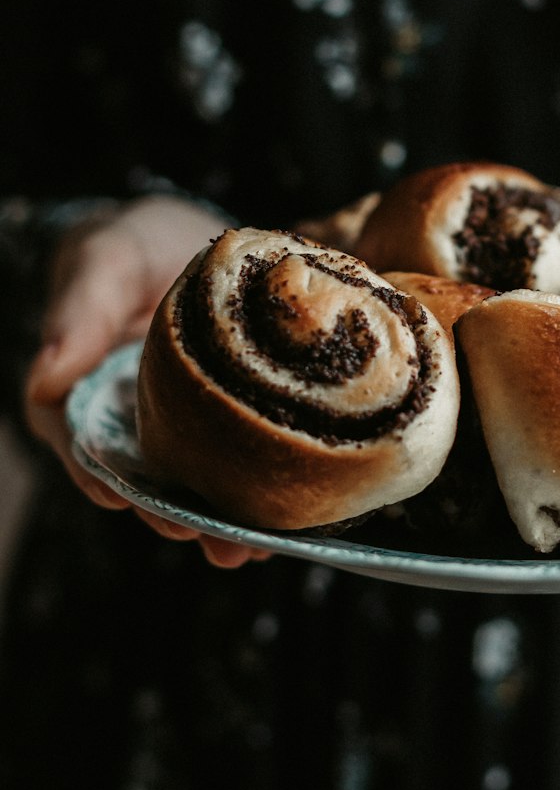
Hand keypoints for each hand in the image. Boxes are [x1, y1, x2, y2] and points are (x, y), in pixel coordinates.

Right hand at [23, 195, 268, 568]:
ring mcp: (181, 432)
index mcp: (83, 393)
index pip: (79, 445)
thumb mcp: (108, 259)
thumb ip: (80, 311)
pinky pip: (240, 471)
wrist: (204, 242)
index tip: (122, 496)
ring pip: (192, 489)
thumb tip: (46, 377)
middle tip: (199, 533)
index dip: (97, 475)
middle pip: (140, 483)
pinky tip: (283, 525)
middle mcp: (128, 424)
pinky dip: (258, 501)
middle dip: (168, 513)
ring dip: (216, 523)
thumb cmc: (138, 243)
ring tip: (242, 547)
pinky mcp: (230, 430)